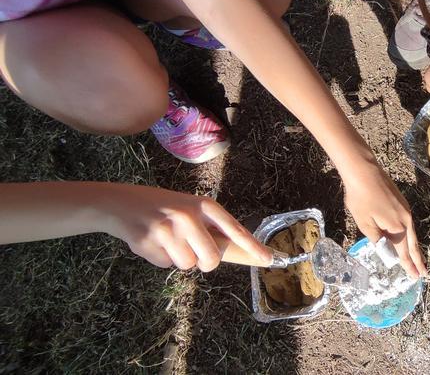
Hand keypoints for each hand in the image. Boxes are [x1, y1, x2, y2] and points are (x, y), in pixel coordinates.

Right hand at [101, 185, 270, 270]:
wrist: (120, 203)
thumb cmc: (164, 208)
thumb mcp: (190, 208)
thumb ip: (209, 227)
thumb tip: (238, 252)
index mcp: (203, 205)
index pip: (234, 229)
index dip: (252, 246)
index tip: (269, 259)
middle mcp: (188, 216)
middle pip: (211, 259)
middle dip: (206, 263)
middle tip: (196, 254)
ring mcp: (167, 230)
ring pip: (188, 265)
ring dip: (180, 259)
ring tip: (167, 239)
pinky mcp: (149, 243)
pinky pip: (166, 264)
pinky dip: (161, 258)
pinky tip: (152, 242)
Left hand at [343, 163, 426, 278]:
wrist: (364, 172)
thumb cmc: (361, 198)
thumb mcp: (365, 224)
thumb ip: (378, 240)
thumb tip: (388, 253)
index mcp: (397, 228)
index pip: (403, 252)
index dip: (408, 265)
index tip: (416, 277)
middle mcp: (406, 220)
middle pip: (413, 244)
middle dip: (418, 260)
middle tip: (424, 273)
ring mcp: (406, 210)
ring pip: (412, 234)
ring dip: (415, 248)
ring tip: (419, 260)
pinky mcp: (402, 203)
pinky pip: (409, 225)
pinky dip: (410, 236)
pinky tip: (408, 239)